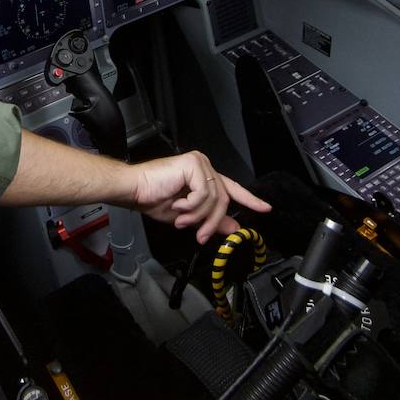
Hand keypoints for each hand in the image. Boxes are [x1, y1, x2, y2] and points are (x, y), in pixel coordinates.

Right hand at [130, 151, 270, 243]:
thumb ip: (211, 220)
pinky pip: (204, 193)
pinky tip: (177, 205)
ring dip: (198, 216)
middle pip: (224, 199)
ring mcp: (199, 163)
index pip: (232, 188)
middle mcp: (204, 167)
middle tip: (201, 236)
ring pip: (215, 198)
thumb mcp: (189, 216)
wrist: (134, 190)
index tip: (265, 209)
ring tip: (181, 220)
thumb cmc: (153, 199)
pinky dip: (191, 205)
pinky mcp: (193, 163)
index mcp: (203, 177)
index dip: (249, 199)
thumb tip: (233, 227)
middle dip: (212, 221)